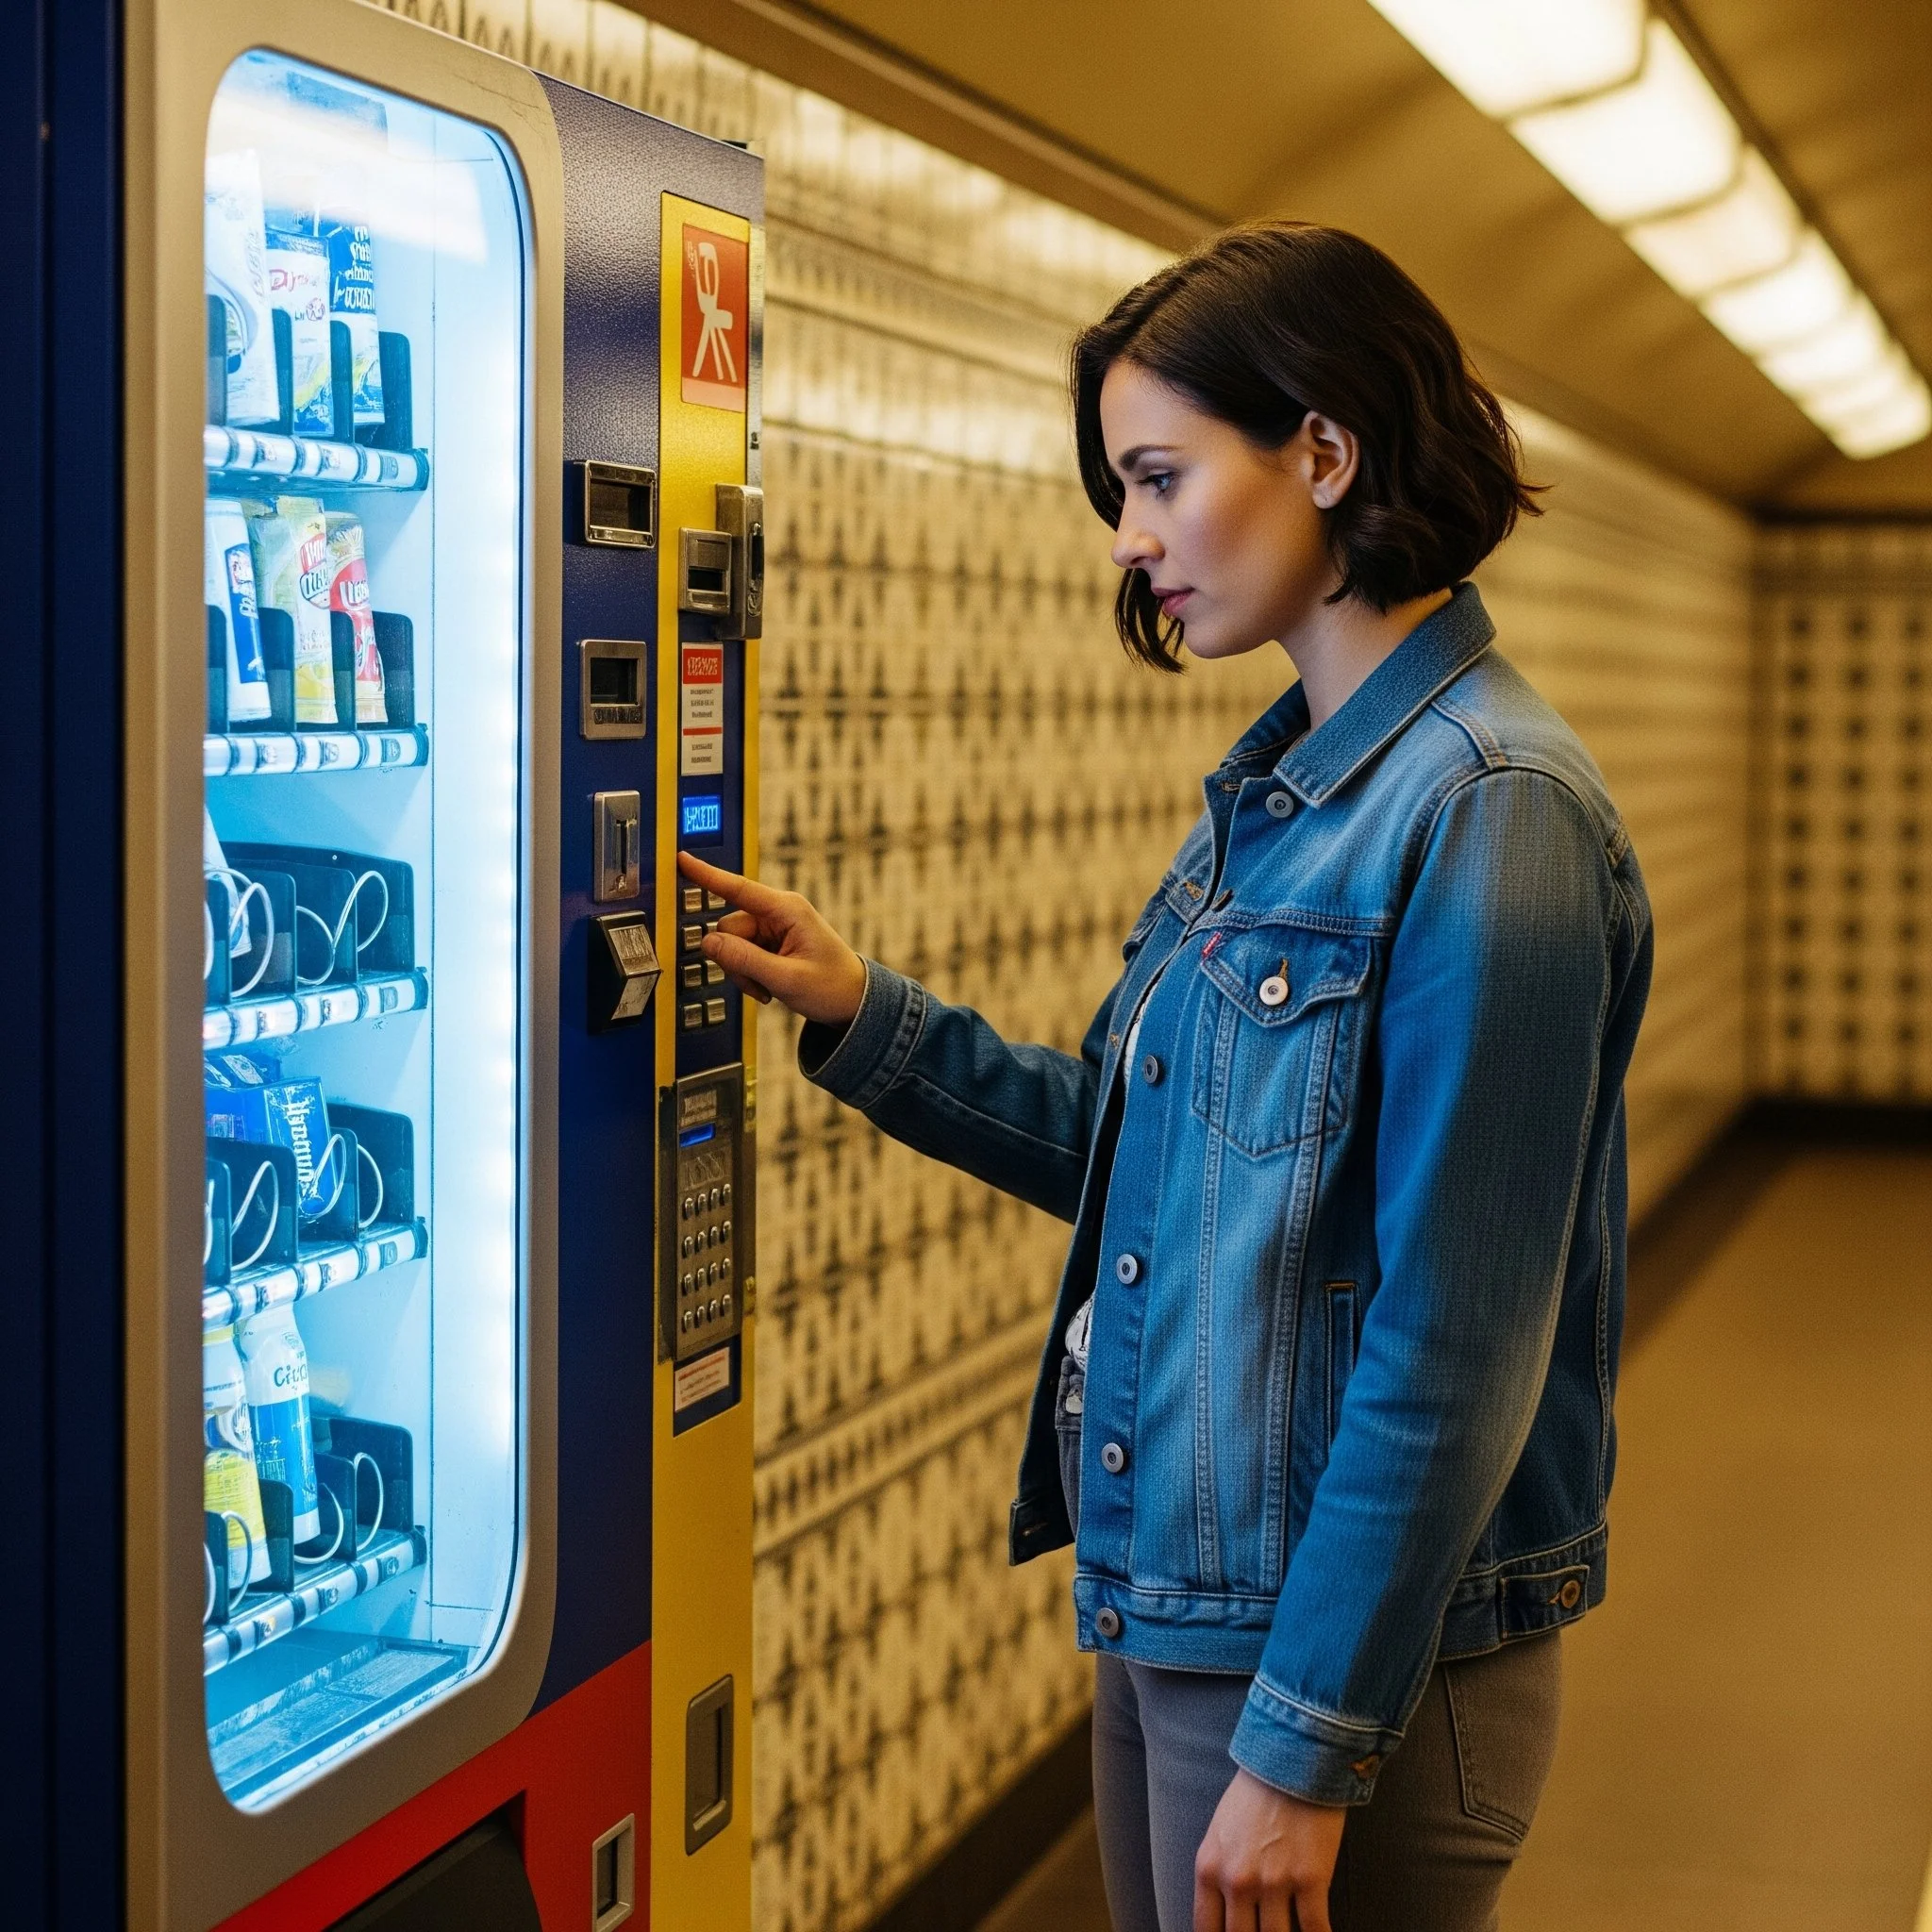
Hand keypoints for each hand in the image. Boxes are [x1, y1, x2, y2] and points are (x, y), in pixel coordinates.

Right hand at [676, 852, 867, 1027]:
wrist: (853, 1002)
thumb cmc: (833, 986)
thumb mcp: (787, 978)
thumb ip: (745, 961)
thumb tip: (708, 943)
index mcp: (787, 910)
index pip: (738, 888)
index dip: (706, 875)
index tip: (682, 860)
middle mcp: (778, 913)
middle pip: (729, 927)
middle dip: (735, 959)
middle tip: (759, 984)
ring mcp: (773, 928)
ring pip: (731, 944)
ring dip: (743, 971)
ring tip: (769, 987)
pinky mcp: (770, 943)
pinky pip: (741, 955)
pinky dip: (749, 974)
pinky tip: (768, 986)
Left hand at [1194, 1769, 1344, 1931]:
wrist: (1292, 1758)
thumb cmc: (1255, 1793)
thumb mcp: (1219, 1832)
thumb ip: (1218, 1873)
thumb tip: (1225, 1914)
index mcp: (1209, 1868)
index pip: (1206, 1929)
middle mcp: (1237, 1880)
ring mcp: (1274, 1882)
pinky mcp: (1310, 1880)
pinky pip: (1314, 1930)